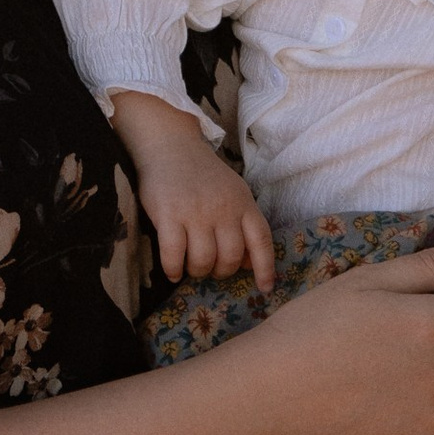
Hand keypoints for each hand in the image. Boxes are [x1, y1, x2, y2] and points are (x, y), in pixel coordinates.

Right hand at [140, 137, 276, 290]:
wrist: (170, 145)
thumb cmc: (203, 174)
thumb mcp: (233, 192)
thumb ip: (243, 223)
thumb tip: (249, 264)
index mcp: (243, 203)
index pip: (261, 240)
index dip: (265, 268)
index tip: (265, 288)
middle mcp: (223, 209)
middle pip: (230, 258)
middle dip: (220, 271)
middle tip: (210, 268)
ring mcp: (195, 212)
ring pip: (203, 260)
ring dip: (197, 271)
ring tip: (191, 266)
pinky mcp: (168, 215)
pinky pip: (173, 255)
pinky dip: (173, 269)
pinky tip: (173, 271)